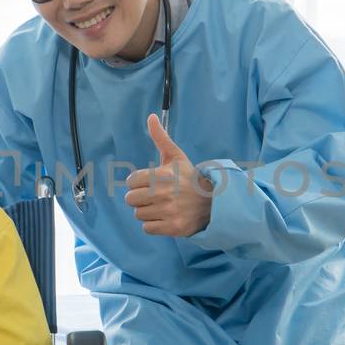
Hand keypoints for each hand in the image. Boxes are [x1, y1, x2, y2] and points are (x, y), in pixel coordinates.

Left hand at [124, 114, 213, 236]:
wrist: (213, 201)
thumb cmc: (189, 178)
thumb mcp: (176, 156)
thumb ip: (161, 137)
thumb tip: (151, 116)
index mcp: (162, 175)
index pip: (131, 181)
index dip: (139, 182)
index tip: (151, 183)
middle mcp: (164, 193)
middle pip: (131, 199)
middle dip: (141, 198)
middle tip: (155, 196)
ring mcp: (168, 211)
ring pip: (139, 214)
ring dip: (147, 211)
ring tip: (162, 206)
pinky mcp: (173, 227)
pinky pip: (147, 228)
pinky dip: (154, 225)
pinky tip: (165, 217)